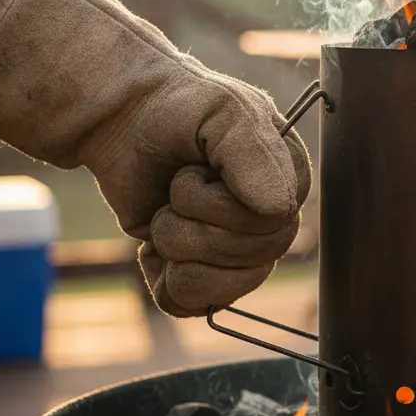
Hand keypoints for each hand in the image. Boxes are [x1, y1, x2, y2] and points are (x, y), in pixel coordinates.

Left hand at [0, 0, 311, 315]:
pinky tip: (155, 250)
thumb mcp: (223, 111)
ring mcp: (239, 253)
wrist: (124, 120)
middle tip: (173, 187)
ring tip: (165, 213)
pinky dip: (165, 281)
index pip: (273, 226)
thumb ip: (253, 153)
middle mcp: (273, 222)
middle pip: (247, 262)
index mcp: (291, 182)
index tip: (194, 171)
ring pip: (220, 289)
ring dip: (176, 249)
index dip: (222, 207)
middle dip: (191, 226)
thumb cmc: (178, 107)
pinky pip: (194, 307)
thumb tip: (278, 210)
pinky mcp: (203, 274)